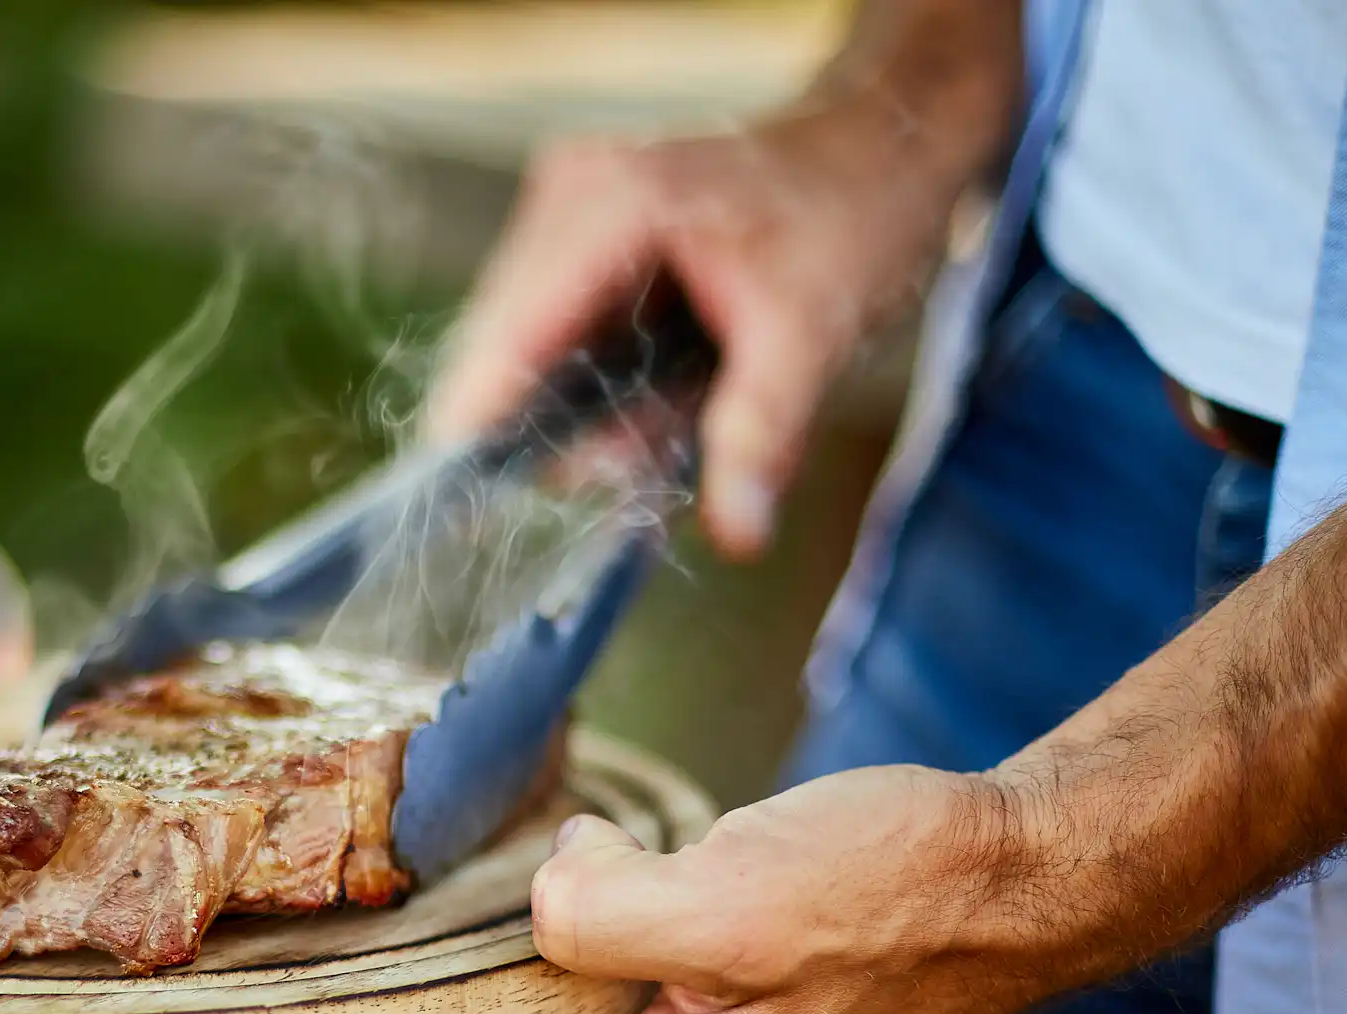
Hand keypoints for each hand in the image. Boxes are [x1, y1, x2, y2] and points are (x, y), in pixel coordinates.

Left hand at [320, 765, 1117, 1013]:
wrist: (1019, 881)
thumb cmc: (899, 895)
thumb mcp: (736, 898)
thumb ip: (604, 915)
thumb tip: (541, 898)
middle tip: (308, 952)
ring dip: (460, 993)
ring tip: (384, 915)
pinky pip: (583, 1013)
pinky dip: (533, 963)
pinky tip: (510, 889)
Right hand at [426, 95, 1004, 558]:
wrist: (884, 146)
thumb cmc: (858, 214)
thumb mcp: (817, 333)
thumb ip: (762, 434)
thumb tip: (737, 533)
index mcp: (611, 206)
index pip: (504, 339)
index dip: (477, 432)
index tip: (463, 516)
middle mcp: (569, 195)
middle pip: (503, 351)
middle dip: (563, 427)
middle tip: (650, 456)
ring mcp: (567, 208)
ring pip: (525, 349)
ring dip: (586, 408)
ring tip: (677, 409)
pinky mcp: (578, 231)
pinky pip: (556, 333)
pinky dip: (599, 382)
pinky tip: (663, 386)